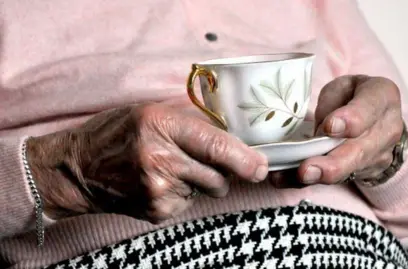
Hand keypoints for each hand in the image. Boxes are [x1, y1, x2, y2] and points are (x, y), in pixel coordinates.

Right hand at [26, 104, 267, 222]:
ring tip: (168, 169)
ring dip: (199, 182)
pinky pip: (189, 204)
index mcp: (160, 125)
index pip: (215, 145)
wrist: (77, 168)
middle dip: (221, 171)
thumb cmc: (117, 133)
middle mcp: (160, 159)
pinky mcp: (156, 211)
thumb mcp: (151, 113)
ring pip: (207, 190)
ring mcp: (157, 190)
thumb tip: (236, 144)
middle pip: (219, 176)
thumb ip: (192, 126)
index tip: (262, 167)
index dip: (244, 159)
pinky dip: (182, 194)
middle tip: (197, 160)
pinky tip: (158, 184)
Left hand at [270, 75, 402, 186]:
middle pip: (359, 150)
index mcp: (382, 97)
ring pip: (349, 170)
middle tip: (307, 169)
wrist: (381, 118)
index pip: (370, 107)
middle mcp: (386, 130)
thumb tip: (319, 132)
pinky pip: (336, 179)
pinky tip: (287, 180)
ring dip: (322, 176)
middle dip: (333, 163)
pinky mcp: (363, 172)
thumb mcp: (343, 87)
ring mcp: (378, 155)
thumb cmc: (355, 96)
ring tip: (299, 177)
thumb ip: (332, 104)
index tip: (330, 127)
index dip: (351, 119)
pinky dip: (310, 182)